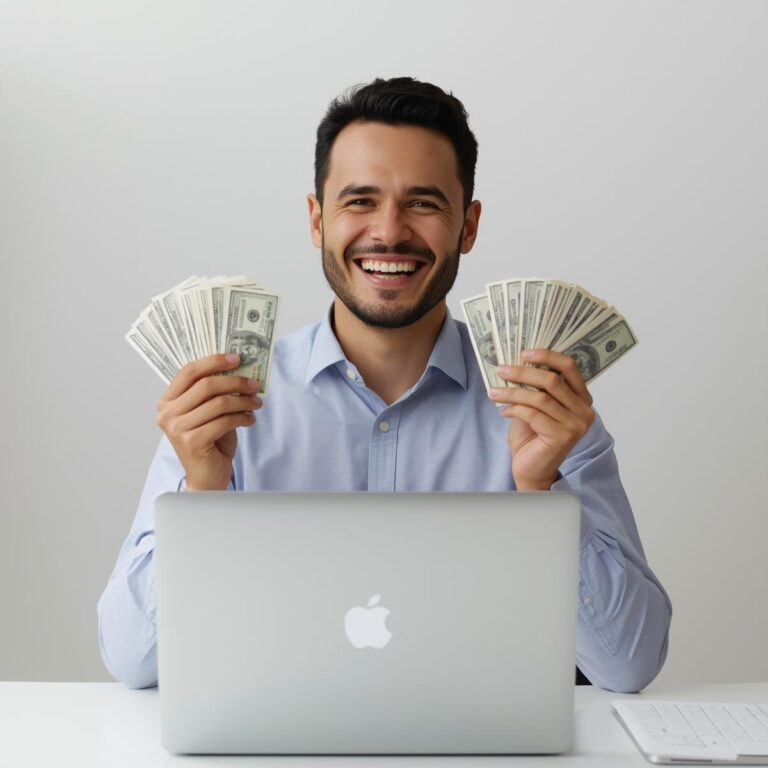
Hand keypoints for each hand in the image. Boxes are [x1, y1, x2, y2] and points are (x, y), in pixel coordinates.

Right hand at [156, 353, 261, 490]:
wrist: (207, 477)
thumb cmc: (209, 442)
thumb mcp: (209, 412)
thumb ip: (214, 393)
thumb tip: (238, 368)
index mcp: (167, 401)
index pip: (189, 371)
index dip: (214, 361)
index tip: (237, 358)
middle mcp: (167, 413)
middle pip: (206, 385)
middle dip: (235, 382)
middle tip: (254, 384)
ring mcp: (177, 429)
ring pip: (218, 403)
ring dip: (243, 401)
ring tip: (256, 403)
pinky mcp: (192, 442)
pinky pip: (224, 421)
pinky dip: (242, 417)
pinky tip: (250, 419)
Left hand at [489, 349, 594, 490]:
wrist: (531, 469)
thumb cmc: (532, 437)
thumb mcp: (536, 405)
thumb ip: (535, 387)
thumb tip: (517, 362)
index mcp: (581, 398)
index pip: (570, 367)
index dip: (547, 356)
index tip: (524, 352)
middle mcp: (584, 411)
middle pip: (552, 380)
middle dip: (523, 372)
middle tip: (501, 369)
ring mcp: (575, 425)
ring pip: (540, 398)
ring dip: (512, 392)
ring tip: (494, 392)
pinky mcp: (561, 437)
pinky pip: (532, 414)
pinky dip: (514, 409)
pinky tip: (503, 411)